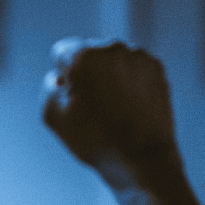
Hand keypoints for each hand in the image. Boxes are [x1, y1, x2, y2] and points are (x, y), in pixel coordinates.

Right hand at [41, 39, 179, 188]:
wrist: (142, 157)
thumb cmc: (96, 140)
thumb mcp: (53, 118)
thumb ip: (47, 89)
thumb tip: (58, 77)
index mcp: (84, 56)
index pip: (62, 52)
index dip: (62, 76)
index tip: (71, 97)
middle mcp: (113, 48)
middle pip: (89, 54)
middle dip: (87, 74)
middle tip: (92, 107)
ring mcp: (138, 57)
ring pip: (113, 61)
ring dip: (108, 77)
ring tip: (113, 109)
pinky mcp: (156, 68)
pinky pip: (133, 69)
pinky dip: (129, 82)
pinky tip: (128, 107)